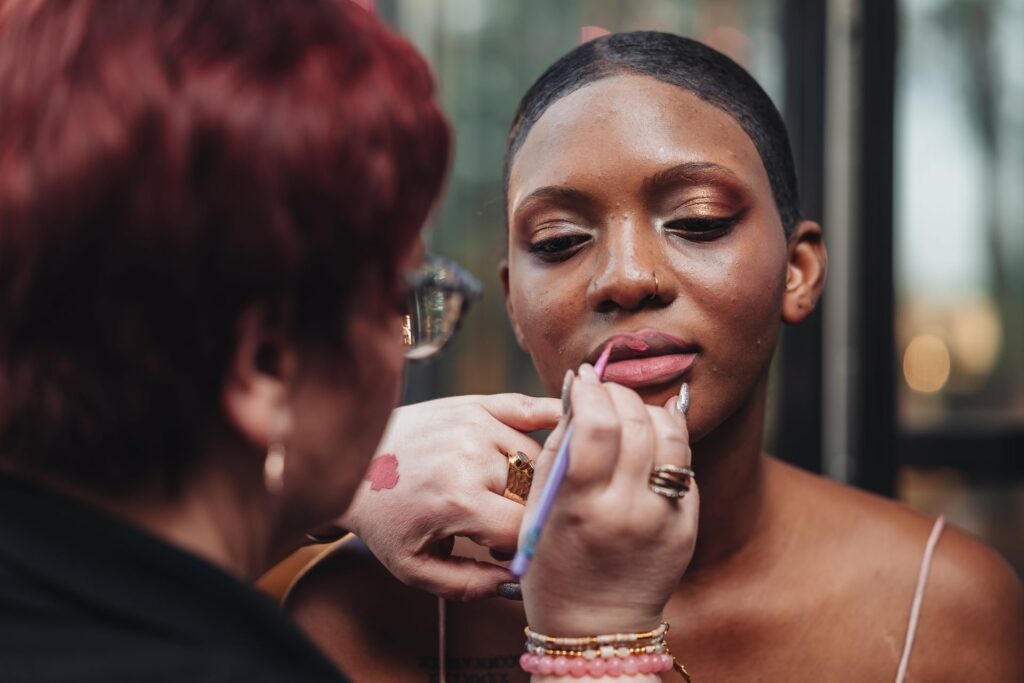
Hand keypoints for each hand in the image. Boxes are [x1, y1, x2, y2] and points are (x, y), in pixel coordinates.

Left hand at [337, 393, 559, 599]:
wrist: (351, 463)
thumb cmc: (385, 519)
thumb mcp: (413, 568)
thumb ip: (469, 585)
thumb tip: (518, 582)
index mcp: (459, 501)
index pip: (524, 530)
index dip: (522, 547)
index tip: (505, 552)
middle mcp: (472, 457)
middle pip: (536, 495)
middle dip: (525, 516)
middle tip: (495, 525)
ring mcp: (476, 424)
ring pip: (539, 459)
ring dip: (531, 481)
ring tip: (499, 494)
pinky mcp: (475, 404)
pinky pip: (529, 409)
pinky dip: (552, 420)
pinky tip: (566, 431)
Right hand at [521, 368, 697, 635]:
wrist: (596, 624)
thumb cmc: (556, 563)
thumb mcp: (541, 506)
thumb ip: (558, 447)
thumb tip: (577, 395)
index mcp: (583, 506)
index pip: (597, 424)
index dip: (590, 391)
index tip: (582, 379)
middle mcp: (630, 510)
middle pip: (636, 422)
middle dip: (617, 393)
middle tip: (603, 390)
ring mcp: (665, 518)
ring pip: (671, 435)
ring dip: (648, 410)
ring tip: (628, 411)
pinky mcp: (688, 524)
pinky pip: (684, 465)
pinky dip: (666, 442)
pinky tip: (648, 440)